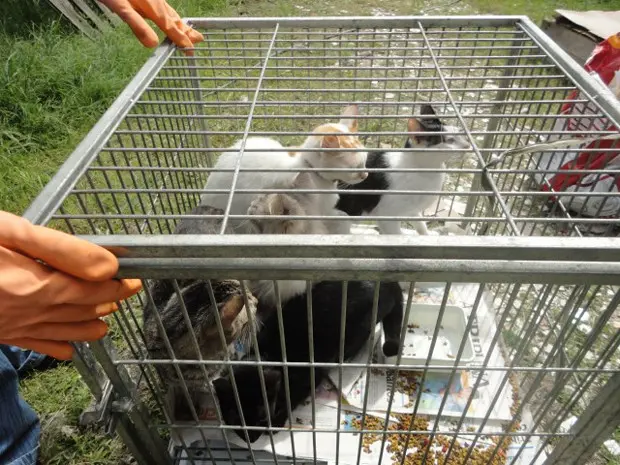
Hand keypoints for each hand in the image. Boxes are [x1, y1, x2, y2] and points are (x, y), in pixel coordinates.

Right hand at [0, 212, 141, 359]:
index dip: (117, 285)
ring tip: (106, 321)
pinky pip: (35, 345)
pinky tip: (68, 349)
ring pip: (63, 331)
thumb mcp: (9, 233)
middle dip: (107, 301)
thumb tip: (107, 267)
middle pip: (80, 309)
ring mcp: (11, 326)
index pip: (92, 289)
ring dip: (89, 325)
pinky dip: (57, 346)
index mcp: (37, 286)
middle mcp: (28, 311)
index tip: (133, 278)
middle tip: (127, 292)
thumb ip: (60, 250)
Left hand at [99, 0, 203, 53]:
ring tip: (190, 31)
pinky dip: (171, 16)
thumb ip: (137, 25)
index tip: (190, 50)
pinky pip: (165, 8)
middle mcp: (156, 3)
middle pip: (175, 20)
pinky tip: (169, 16)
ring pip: (171, 13)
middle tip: (198, 41)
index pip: (171, 28)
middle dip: (186, 32)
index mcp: (153, 8)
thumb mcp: (121, 8)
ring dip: (181, 24)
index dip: (181, 40)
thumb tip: (152, 44)